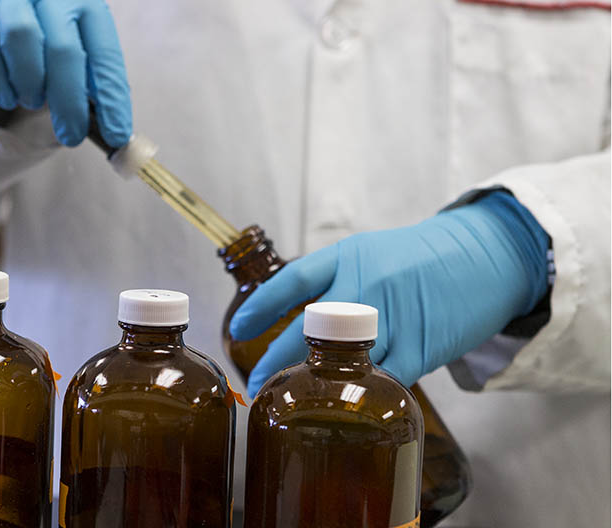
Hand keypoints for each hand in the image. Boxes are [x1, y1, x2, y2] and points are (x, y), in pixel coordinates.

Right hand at [0, 0, 131, 146]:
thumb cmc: (40, 38)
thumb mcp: (71, 51)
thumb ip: (87, 81)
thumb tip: (110, 128)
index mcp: (85, 3)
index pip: (104, 53)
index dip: (111, 98)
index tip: (115, 135)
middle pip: (63, 49)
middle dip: (69, 102)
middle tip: (71, 135)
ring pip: (20, 37)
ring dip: (29, 83)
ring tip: (32, 101)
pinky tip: (5, 96)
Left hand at [230, 192, 549, 395]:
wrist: (486, 256)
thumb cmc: (418, 258)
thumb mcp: (368, 253)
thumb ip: (333, 281)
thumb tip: (294, 319)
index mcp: (349, 257)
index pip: (295, 280)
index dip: (262, 305)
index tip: (239, 328)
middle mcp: (368, 284)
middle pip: (311, 329)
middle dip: (279, 359)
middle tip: (259, 384)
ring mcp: (396, 316)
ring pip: (347, 361)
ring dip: (320, 384)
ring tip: (297, 401)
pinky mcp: (423, 345)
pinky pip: (385, 377)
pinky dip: (366, 391)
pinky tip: (350, 402)